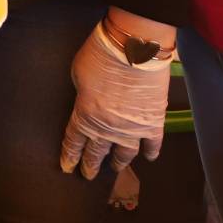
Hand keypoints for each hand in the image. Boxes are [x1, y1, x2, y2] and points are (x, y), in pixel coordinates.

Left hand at [60, 21, 170, 178]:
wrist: (134, 47)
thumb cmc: (100, 55)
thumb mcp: (77, 73)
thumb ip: (81, 94)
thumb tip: (87, 101)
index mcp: (85, 115)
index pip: (75, 141)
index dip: (71, 156)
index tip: (68, 168)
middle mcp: (108, 128)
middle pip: (97, 151)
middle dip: (91, 164)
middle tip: (88, 175)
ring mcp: (132, 129)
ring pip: (124, 153)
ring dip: (118, 162)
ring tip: (115, 168)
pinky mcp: (154, 123)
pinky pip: (153, 144)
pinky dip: (151, 152)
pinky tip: (149, 158)